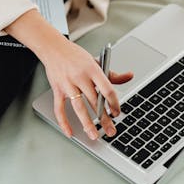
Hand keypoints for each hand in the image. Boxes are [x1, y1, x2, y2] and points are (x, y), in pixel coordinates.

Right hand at [4, 10, 132, 139]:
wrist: (53, 47)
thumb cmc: (76, 56)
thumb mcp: (96, 61)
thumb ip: (112, 73)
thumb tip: (129, 76)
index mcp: (92, 69)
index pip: (107, 89)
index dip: (114, 103)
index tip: (117, 113)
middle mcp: (80, 77)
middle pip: (95, 102)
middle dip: (104, 119)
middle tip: (111, 131)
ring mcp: (68, 84)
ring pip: (78, 108)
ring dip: (87, 123)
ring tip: (94, 135)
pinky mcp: (57, 89)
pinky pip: (59, 109)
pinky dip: (64, 122)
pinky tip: (70, 132)